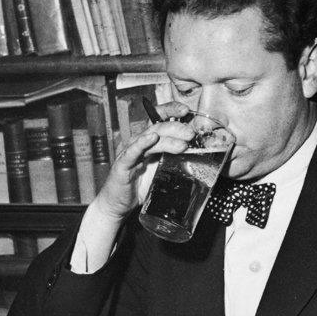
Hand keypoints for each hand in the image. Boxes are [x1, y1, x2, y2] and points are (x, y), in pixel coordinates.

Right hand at [89, 101, 194, 220]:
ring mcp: (130, 152)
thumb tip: (198, 152)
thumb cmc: (140, 186)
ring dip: (167, 139)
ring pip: (149, 139)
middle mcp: (139, 142)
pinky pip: (132, 152)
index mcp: (148, 141)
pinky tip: (151, 138)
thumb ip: (176, 159)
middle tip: (191, 133)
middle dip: (176, 127)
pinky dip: (141, 144)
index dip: (171, 110)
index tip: (186, 110)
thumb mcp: (162, 170)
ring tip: (183, 144)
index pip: (159, 118)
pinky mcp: (122, 165)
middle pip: (157, 126)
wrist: (118, 205)